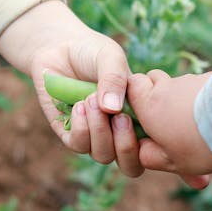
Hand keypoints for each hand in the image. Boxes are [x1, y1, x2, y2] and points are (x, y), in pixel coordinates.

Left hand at [0, 0, 142, 176]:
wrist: (58, 46)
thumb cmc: (92, 51)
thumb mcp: (110, 57)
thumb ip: (115, 78)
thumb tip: (113, 109)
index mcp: (139, 117)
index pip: (153, 148)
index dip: (152, 146)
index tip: (143, 118)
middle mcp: (119, 131)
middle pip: (130, 164)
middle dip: (126, 145)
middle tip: (119, 117)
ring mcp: (94, 134)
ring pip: (103, 155)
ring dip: (99, 131)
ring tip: (90, 99)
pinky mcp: (69, 132)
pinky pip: (78, 145)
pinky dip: (81, 128)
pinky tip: (78, 105)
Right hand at [127, 70, 211, 176]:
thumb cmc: (200, 144)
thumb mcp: (171, 162)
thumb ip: (150, 156)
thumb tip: (142, 150)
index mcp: (149, 105)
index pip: (131, 85)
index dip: (133, 95)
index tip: (141, 113)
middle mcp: (166, 86)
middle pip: (153, 79)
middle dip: (155, 93)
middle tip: (166, 118)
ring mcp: (190, 80)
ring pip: (178, 83)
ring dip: (180, 97)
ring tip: (194, 122)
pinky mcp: (211, 78)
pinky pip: (199, 85)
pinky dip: (200, 97)